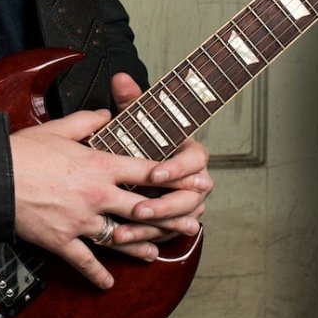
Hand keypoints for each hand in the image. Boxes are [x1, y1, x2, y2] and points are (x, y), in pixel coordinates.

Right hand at [8, 72, 211, 288]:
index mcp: (99, 166)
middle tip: (190, 224)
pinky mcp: (62, 241)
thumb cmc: (21, 151)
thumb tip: (104, 114)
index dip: (173, 177)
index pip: (145, 172)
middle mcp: (97, 196)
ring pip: (119, 238)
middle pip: (142, 209)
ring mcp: (81, 222)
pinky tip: (108, 283)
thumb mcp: (57, 128)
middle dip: (169, 217)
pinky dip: (97, 274)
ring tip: (155, 253)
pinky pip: (85, 261)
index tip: (194, 182)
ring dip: (140, 246)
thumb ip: (87, 121)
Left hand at [107, 71, 210, 243]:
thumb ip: (131, 101)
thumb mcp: (134, 121)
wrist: (135, 168)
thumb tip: (121, 78)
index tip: (155, 174)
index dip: (178, 168)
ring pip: (180, 220)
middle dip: (165, 206)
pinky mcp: (175, 223)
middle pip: (192, 196)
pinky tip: (122, 239)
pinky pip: (166, 234)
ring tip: (124, 231)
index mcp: (190, 152)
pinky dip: (145, 238)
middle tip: (140, 208)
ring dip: (153, 227)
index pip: (196, 159)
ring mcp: (188, 204)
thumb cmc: (139, 141)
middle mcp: (195, 180)